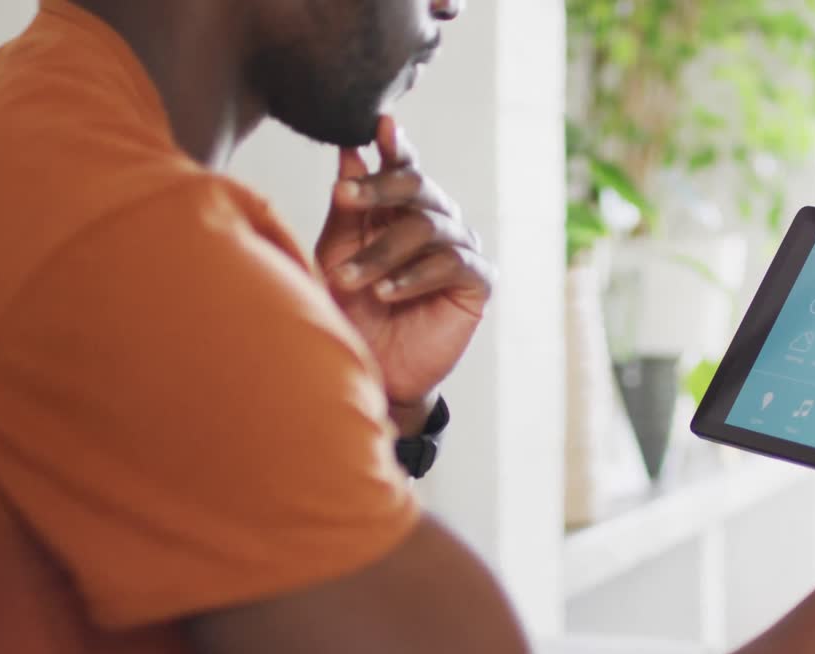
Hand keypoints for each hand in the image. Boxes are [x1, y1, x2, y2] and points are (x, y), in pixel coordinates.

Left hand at [316, 117, 493, 431]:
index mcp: (403, 208)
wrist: (372, 367)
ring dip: (383, 252)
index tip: (380, 126)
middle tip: (341, 196)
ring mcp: (460, 249)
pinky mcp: (477, 283)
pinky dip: (415, 276)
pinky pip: (451, 264)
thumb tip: (349, 149)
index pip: (403, 167)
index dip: (396, 146)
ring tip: (350, 280)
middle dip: (377, 189)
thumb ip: (348, 206)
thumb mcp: (338, 251)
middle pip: (417, 186)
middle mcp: (436, 221)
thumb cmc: (350, 307)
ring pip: (428, 227)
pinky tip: (387, 292)